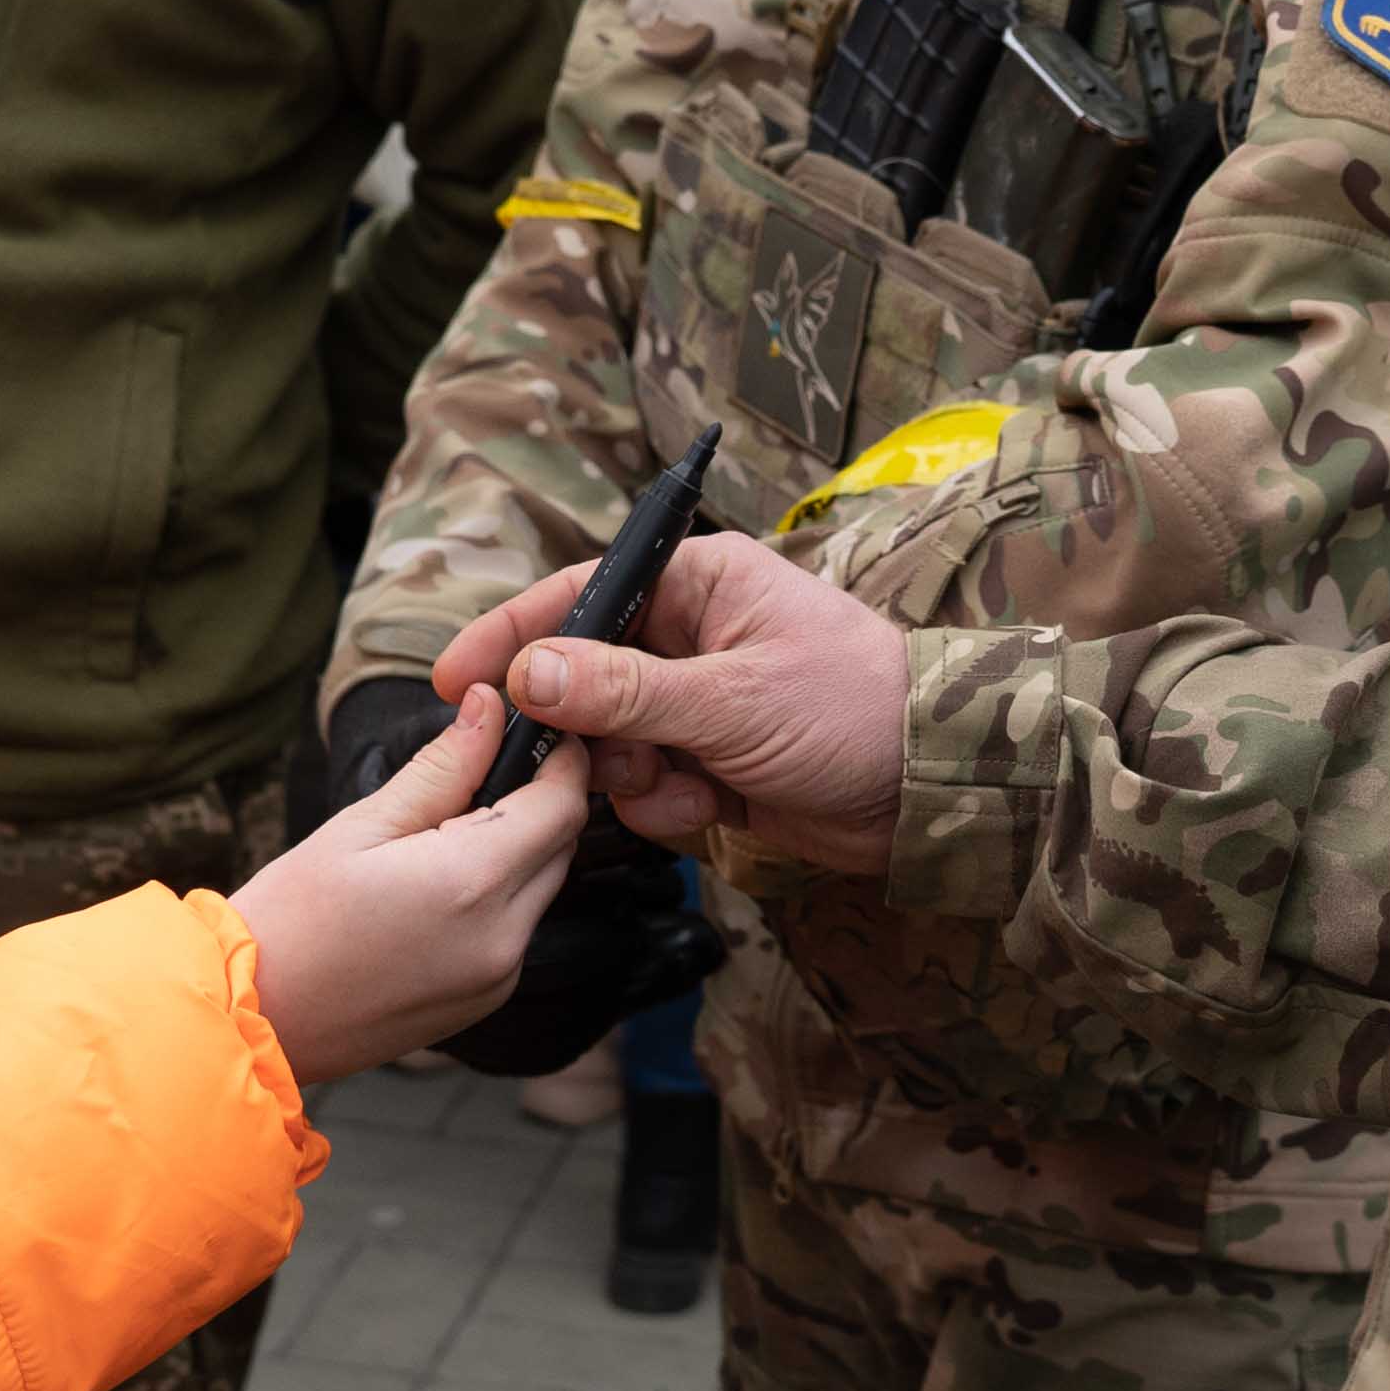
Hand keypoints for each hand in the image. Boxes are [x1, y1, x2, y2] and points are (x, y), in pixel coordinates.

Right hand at [237, 688, 587, 1083]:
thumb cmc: (291, 917)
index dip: (561, 760)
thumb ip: (441, 767)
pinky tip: (441, 884)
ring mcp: (497, 977)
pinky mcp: (486, 1000)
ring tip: (448, 829)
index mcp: (471, 883)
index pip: (561, 805)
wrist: (257, 1019)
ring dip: (519, 849)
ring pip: (543, 888)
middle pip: (561, 846)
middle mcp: (502, 937)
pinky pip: (519, 929)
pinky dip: (500, 896)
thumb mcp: (361, 824)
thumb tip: (488, 707)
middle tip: (483, 771)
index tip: (540, 731)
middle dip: (538, 801)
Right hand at [437, 533, 901, 879]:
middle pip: (583, 679)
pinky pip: (647, 785)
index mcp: (700, 583)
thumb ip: (625, 692)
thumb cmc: (851, 712)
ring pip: (609, 743)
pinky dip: (667, 804)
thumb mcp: (732, 699)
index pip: (582, 594)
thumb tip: (531, 671)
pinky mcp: (710, 761)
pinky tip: (715, 807)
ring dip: (634, 775)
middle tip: (604, 761)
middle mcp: (692, 635)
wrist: (931, 791)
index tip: (458, 682)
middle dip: (587, 730)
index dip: (515, 636)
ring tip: (688, 781)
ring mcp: (698, 701)